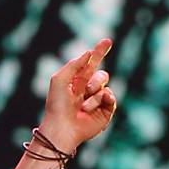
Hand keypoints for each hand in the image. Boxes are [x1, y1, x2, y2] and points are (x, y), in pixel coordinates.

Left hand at [39, 38, 117, 152]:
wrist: (63, 127)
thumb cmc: (57, 105)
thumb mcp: (59, 79)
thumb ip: (74, 64)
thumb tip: (88, 53)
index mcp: (76, 80)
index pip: (91, 63)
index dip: (99, 52)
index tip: (108, 41)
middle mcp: (88, 89)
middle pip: (102, 74)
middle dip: (95, 80)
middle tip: (86, 89)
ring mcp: (97, 100)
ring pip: (105, 85)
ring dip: (94, 94)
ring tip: (83, 107)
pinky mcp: (105, 111)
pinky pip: (111, 97)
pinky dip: (104, 99)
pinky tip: (93, 108)